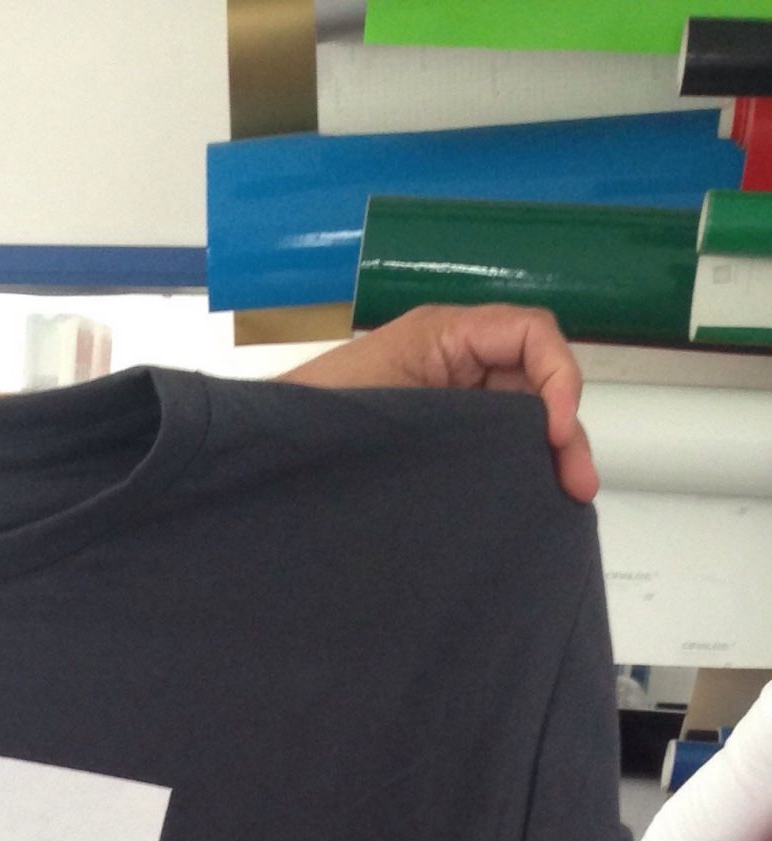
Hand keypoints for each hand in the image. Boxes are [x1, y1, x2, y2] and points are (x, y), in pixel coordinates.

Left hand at [284, 304, 595, 503]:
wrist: (266, 459)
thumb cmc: (310, 418)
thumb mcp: (384, 405)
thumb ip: (450, 403)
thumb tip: (528, 423)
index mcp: (443, 335)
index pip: (529, 333)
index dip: (557, 376)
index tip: (554, 431)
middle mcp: (455, 362)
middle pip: (536, 382)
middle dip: (563, 430)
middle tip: (577, 485)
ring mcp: (450, 404)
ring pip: (521, 421)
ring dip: (546, 457)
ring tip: (564, 501)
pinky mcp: (439, 444)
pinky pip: (491, 450)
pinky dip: (515, 473)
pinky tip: (527, 504)